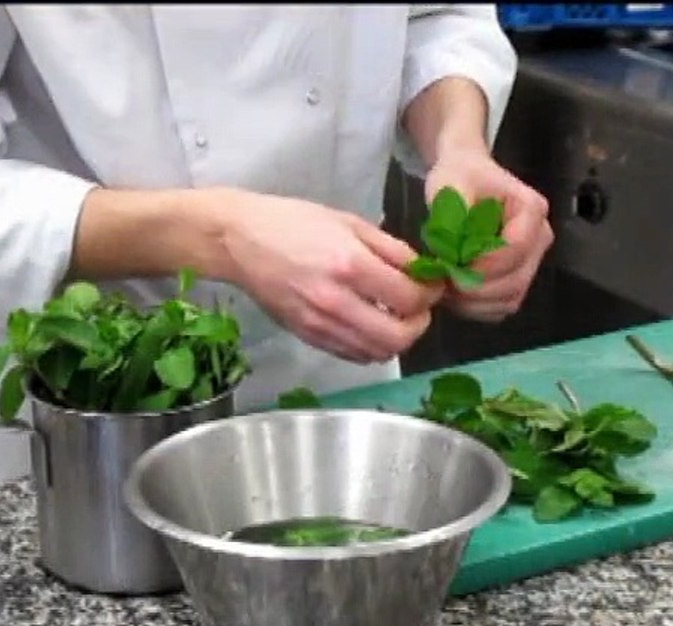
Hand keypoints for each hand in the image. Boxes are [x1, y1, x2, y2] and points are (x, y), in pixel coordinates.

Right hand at [212, 190, 442, 363]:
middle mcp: (336, 301)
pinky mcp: (309, 337)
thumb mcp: (348, 222)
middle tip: (419, 307)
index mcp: (350, 264)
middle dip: (420, 324)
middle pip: (399, 337)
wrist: (239, 242)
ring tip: (396, 317)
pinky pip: (354, 355)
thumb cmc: (292, 223)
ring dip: (397, 339)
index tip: (432, 285)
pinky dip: (372, 346)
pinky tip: (371, 325)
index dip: (431, 294)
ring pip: (378, 353)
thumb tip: (422, 271)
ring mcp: (321, 324)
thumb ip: (391, 249)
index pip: (409, 297)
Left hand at [424, 149, 553, 322]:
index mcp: (531, 209)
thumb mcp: (450, 185)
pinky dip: (476, 308)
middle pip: (515, 280)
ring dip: (473, 302)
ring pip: (509, 299)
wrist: (466, 179)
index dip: (483, 265)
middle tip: (440, 281)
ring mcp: (532, 263)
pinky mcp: (517, 281)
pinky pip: (501, 307)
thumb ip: (452, 218)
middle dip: (474, 288)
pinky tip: (454, 294)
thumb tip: (453, 256)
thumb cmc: (460, 178)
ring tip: (443, 286)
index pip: (515, 248)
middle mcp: (539, 239)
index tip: (450, 264)